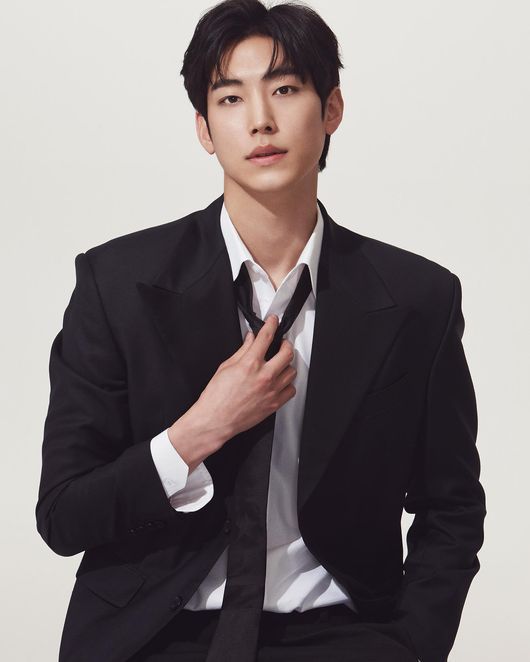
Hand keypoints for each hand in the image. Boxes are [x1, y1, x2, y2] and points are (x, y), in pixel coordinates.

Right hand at [192, 314, 296, 448]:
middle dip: (286, 344)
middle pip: (287, 352)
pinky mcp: (274, 404)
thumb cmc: (216, 397)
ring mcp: (271, 391)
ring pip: (291, 371)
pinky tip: (280, 382)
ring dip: (286, 365)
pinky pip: (291, 390)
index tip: (274, 321)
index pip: (266, 337)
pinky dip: (287, 384)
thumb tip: (250, 339)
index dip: (272, 324)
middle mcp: (264, 376)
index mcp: (250, 364)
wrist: (215, 420)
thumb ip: (242, 351)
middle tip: (281, 344)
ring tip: (278, 365)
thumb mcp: (226, 367)